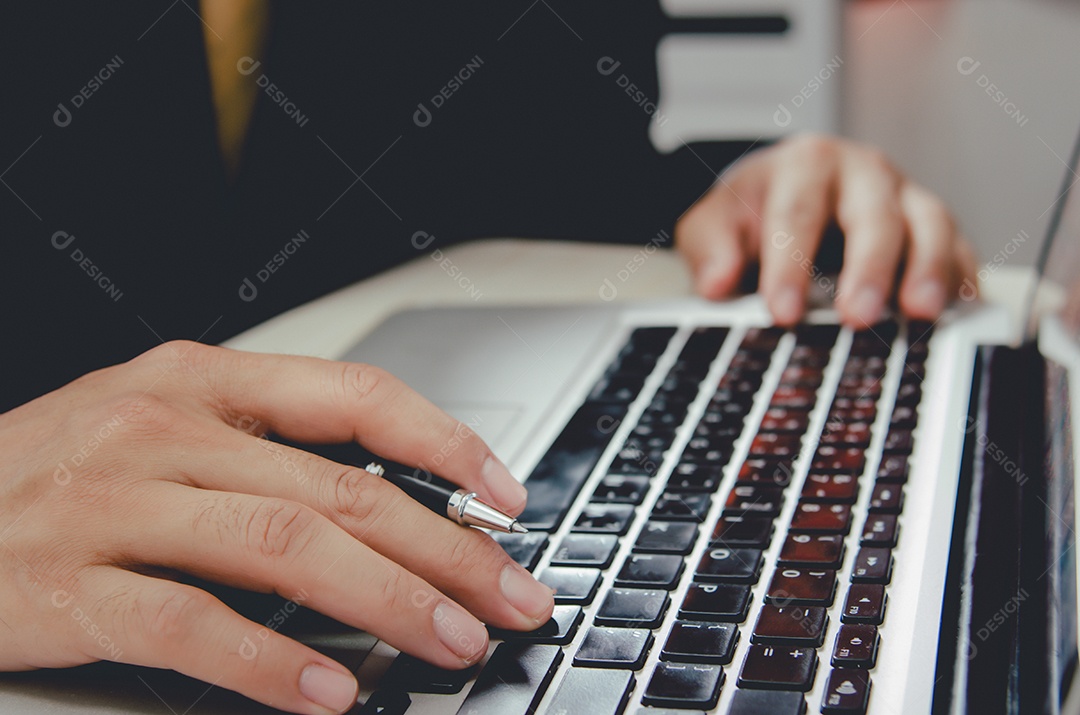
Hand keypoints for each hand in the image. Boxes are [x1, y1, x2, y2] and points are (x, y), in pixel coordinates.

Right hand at [0, 342, 552, 714]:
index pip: (355, 395)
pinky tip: (332, 692)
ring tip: (452, 644)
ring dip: (386, 601)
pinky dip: (268, 661)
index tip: (508, 500)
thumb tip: (391, 511)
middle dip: (446, 550)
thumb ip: (266, 455)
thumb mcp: (163, 428)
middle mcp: (164, 428)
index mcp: (201, 381)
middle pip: (341, 489)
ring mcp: (112, 504)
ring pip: (283, 546)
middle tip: (512, 598)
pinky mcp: (64, 587)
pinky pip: (187, 624)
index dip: (444, 445)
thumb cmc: (57, 473)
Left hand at [675, 133, 978, 326]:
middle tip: (858, 315)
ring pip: (931, 223)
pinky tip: (959, 310)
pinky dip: (962, 277)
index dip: (790, 265)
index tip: (783, 311)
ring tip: (921, 312)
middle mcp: (863, 173)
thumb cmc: (751, 211)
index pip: (797, 215)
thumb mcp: (712, 222)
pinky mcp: (932, 228)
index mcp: (806, 165)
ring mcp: (904, 197)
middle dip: (868, 267)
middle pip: (874, 215)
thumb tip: (717, 282)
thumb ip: (710, 247)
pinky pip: (960, 248)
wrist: (781, 193)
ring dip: (929, 268)